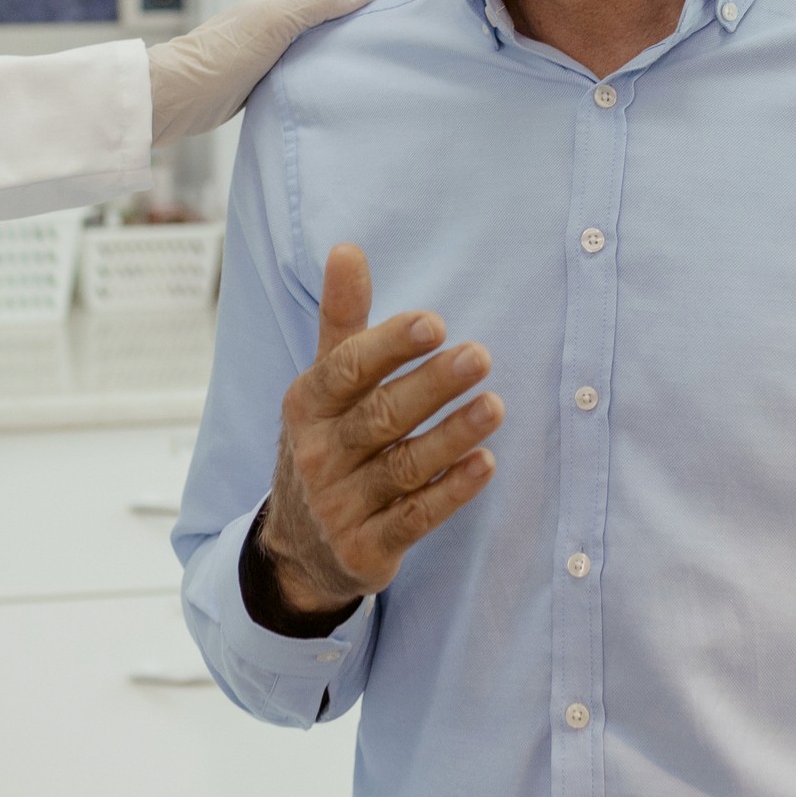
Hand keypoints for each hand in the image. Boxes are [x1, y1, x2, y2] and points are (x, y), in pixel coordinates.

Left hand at [148, 0, 378, 141]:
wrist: (179, 97)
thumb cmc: (222, 56)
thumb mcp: (274, 21)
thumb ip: (318, 2)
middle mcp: (283, 16)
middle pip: (339, 11)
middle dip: (373, 17)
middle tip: (415, 31)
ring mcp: (278, 45)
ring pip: (329, 38)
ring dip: (356, 43)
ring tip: (393, 55)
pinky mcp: (273, 74)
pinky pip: (315, 63)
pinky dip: (336, 66)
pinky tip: (354, 79)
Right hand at [251, 243, 499, 623]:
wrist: (300, 546)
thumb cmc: (327, 442)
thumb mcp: (325, 383)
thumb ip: (343, 320)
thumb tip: (347, 248)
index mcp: (308, 405)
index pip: (347, 370)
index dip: (389, 346)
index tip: (434, 323)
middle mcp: (318, 454)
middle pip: (380, 416)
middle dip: (432, 385)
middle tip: (481, 356)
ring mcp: (340, 505)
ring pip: (403, 467)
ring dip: (452, 435)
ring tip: (495, 406)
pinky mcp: (367, 547)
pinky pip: (415, 518)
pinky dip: (451, 492)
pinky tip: (485, 464)